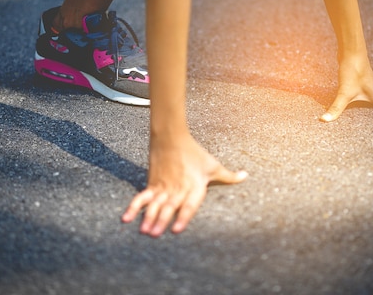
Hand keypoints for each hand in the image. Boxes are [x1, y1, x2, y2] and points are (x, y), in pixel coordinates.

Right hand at [121, 132, 247, 236]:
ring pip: (155, 205)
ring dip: (149, 218)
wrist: (172, 137)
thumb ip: (229, 176)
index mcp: (194, 186)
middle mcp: (178, 188)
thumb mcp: (213, 165)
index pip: (189, 205)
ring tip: (144, 231)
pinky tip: (126, 219)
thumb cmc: (194, 153)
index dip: (183, 217)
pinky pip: (142, 197)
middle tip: (155, 234)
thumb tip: (245, 176)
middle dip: (162, 221)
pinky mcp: (153, 184)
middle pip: (169, 207)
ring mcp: (163, 187)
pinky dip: (134, 208)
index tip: (176, 230)